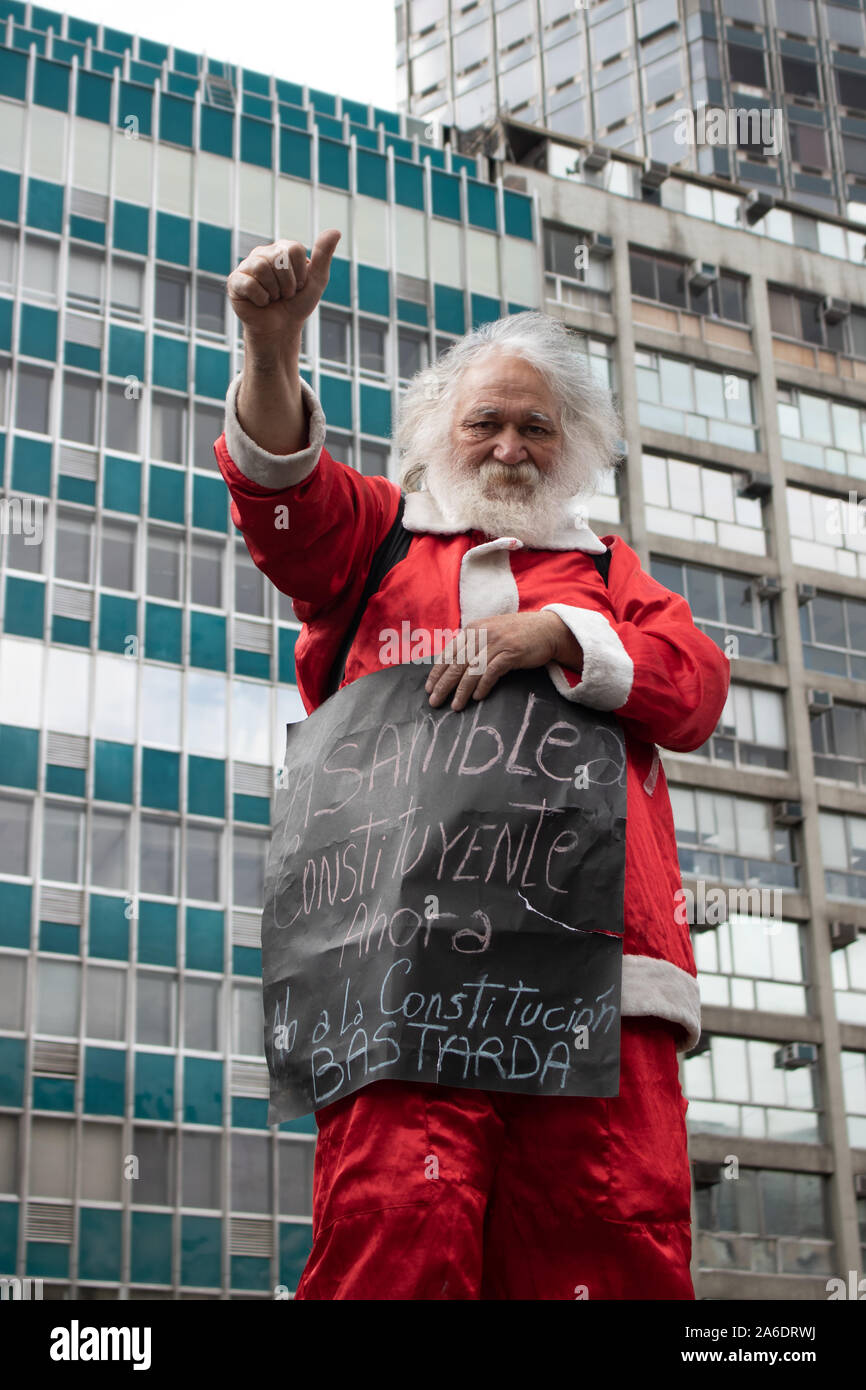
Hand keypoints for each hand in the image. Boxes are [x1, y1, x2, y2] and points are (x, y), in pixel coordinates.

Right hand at [226, 229, 341, 345]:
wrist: (281, 329)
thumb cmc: (297, 304)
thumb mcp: (316, 281)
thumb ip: (323, 255)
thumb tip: (336, 231)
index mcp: (282, 249)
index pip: (294, 249)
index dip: (300, 273)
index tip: (298, 285)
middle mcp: (263, 253)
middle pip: (278, 259)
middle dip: (288, 284)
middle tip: (284, 294)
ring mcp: (247, 266)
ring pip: (262, 268)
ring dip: (274, 292)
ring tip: (273, 298)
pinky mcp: (235, 281)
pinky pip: (250, 284)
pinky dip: (261, 299)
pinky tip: (260, 302)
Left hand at [424, 612, 581, 710]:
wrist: (547, 629)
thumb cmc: (517, 635)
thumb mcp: (490, 633)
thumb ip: (473, 645)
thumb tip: (453, 666)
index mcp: (473, 629)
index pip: (449, 653)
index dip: (438, 672)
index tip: (429, 688)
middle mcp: (482, 634)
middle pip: (457, 663)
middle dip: (444, 684)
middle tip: (434, 702)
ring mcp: (497, 642)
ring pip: (472, 670)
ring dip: (461, 690)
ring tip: (455, 706)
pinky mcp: (511, 652)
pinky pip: (492, 671)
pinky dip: (483, 686)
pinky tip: (477, 698)